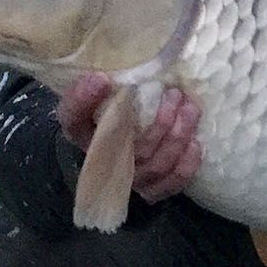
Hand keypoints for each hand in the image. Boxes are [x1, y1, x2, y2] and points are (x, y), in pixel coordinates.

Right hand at [57, 74, 203, 203]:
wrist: (122, 146)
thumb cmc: (114, 113)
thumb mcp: (105, 95)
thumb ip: (105, 83)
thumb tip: (106, 75)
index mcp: (82, 132)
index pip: (72, 119)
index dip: (83, 100)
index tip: (102, 79)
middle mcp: (102, 159)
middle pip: (127, 146)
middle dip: (159, 122)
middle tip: (175, 94)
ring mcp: (127, 179)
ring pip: (155, 165)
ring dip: (177, 137)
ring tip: (191, 110)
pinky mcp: (149, 190)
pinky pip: (169, 184)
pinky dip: (185, 165)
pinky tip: (195, 144)